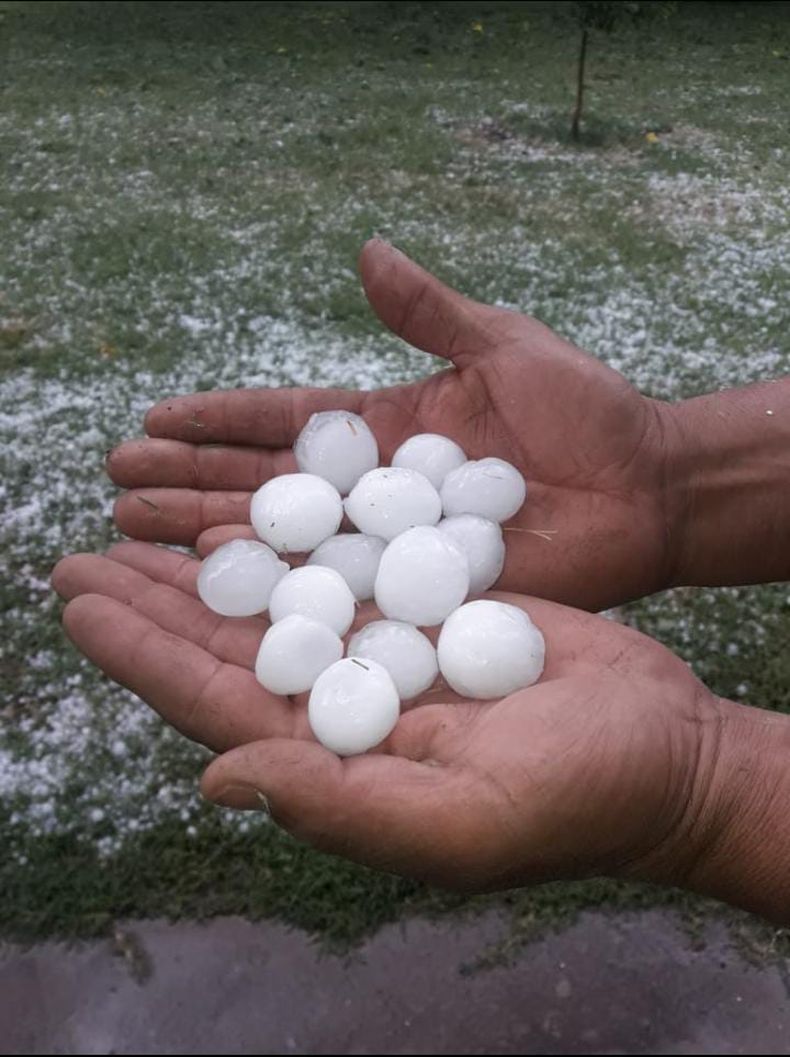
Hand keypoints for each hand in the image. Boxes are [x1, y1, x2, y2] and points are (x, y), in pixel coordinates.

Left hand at [51, 541, 721, 892]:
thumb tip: (214, 778)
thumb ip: (335, 804)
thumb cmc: (576, 800)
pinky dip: (295, 537)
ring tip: (145, 519)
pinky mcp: (431, 608)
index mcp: (337, 762)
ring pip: (277, 598)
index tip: (79, 604)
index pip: (213, 702)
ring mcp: (388, 652)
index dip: (142, 655)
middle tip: (81, 552)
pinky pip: (344, 566)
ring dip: (211, 561)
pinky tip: (253, 507)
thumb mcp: (459, 822)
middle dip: (154, 600)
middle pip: (229, 642)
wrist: (665, 748)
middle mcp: (348, 706)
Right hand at [107, 240, 680, 610]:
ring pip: (287, 544)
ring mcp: (394, 548)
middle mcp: (378, 495)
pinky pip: (339, 593)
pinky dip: (280, 591)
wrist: (648, 487)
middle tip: (117, 479)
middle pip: (267, 488)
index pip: (287, 425)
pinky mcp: (422, 593)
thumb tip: (362, 252)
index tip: (155, 415)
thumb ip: (428, 313)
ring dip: (209, 534)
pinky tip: (215, 585)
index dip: (222, 421)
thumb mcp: (502, 345)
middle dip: (191, 480)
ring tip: (135, 526)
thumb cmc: (587, 413)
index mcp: (390, 431)